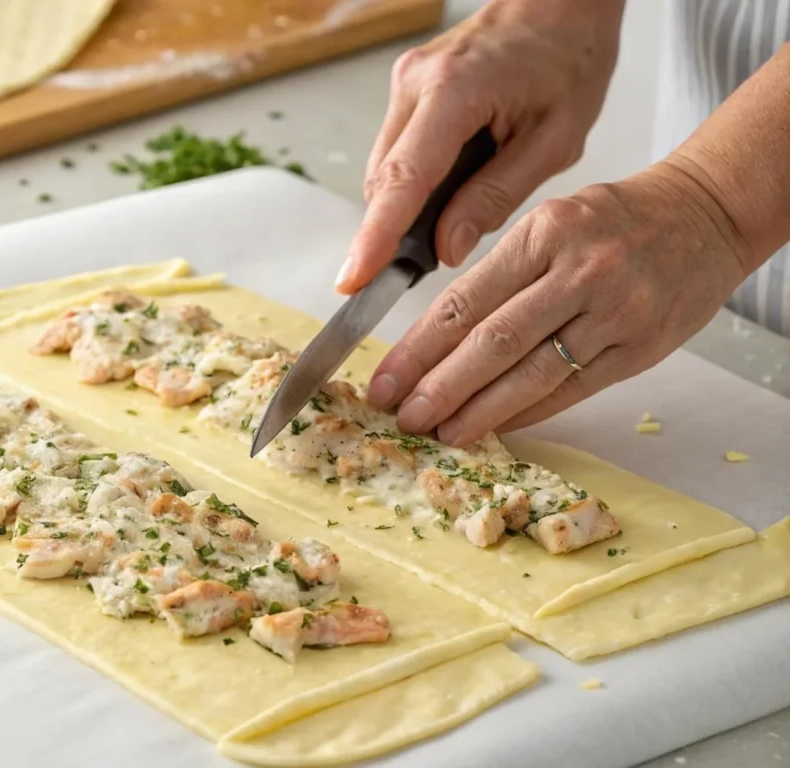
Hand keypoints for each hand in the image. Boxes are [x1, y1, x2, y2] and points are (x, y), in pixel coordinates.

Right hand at [336, 0, 623, 293]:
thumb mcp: (554, 140)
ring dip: (405, 207)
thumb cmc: (569, 58)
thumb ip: (496, 197)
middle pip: (383, 181)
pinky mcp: (408, 90)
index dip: (374, 238)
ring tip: (449, 223)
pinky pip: (396, 152)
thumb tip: (447, 248)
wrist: (561, 1)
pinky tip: (448, 191)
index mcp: (455, 92)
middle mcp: (416, 83)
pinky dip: (413, 183)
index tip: (354, 279)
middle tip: (419, 268)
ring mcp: (405, 84)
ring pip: (385, 170)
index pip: (403, 180)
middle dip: (392, 232)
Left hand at [367, 163, 749, 444]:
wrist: (704, 215)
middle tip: (403, 418)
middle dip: (439, 387)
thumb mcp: (550, 222)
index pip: (465, 301)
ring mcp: (613, 313)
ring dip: (478, 410)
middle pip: (492, 342)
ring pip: (531, 373)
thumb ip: (499, 275)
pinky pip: (571, 389)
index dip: (418, 349)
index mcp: (543, 234)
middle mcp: (578, 272)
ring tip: (441, 432)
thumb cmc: (615, 220)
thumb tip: (435, 339)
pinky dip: (527, 412)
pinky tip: (494, 426)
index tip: (386, 380)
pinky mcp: (639, 348)